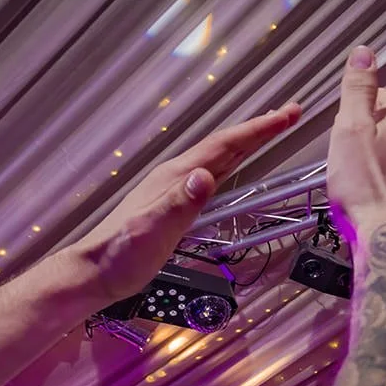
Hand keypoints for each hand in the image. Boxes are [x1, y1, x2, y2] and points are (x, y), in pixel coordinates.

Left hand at [50, 104, 301, 309]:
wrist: (96, 271)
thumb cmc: (120, 255)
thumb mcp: (152, 230)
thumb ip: (180, 203)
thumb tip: (204, 176)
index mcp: (176, 176)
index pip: (224, 145)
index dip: (257, 130)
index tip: (286, 116)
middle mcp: (177, 176)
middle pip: (225, 145)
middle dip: (259, 129)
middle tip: (290, 114)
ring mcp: (175, 187)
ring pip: (220, 157)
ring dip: (247, 143)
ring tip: (270, 131)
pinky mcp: (176, 202)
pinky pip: (213, 174)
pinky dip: (232, 163)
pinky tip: (235, 167)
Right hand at [327, 46, 385, 251]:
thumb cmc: (365, 187)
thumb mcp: (351, 128)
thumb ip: (358, 91)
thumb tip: (365, 52)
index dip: (377, 98)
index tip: (358, 106)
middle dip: (377, 128)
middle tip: (351, 137)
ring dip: (382, 156)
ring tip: (357, 166)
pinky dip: (385, 182)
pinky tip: (369, 193)